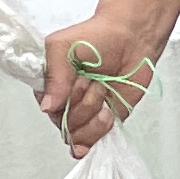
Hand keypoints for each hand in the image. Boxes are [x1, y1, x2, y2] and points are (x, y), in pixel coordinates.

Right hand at [36, 19, 159, 155]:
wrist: (132, 39)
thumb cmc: (97, 38)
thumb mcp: (63, 46)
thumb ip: (54, 75)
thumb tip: (48, 108)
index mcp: (51, 86)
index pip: (47, 108)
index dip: (62, 100)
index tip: (76, 81)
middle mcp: (65, 103)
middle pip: (64, 124)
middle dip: (82, 105)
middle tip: (93, 82)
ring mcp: (85, 113)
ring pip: (79, 135)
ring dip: (93, 117)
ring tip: (103, 93)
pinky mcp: (104, 121)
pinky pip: (95, 140)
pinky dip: (100, 132)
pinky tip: (107, 116)